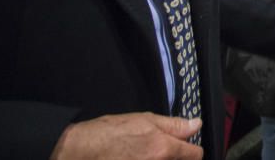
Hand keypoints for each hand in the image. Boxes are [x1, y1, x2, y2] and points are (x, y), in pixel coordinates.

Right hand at [50, 113, 201, 159]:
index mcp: (163, 148)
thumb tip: (196, 124)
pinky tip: (136, 159)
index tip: (186, 148)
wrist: (78, 152)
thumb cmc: (108, 133)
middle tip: (161, 151)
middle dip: (174, 158)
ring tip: (145, 155)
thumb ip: (174, 125)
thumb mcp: (144, 120)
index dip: (192, 150)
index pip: (195, 155)